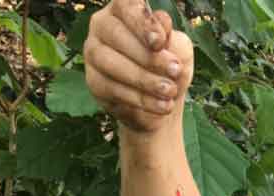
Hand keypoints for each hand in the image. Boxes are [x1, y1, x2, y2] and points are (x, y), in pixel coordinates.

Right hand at [84, 0, 193, 132]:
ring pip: (110, 62)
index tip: (160, 42)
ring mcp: (93, 52)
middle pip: (116, 34)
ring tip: (170, 91)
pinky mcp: (93, 81)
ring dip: (144, 79)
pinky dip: (140, 99)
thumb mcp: (180, 50)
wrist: (163, 102)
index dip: (141, 22)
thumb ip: (172, 38)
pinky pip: (111, 88)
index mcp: (124, 10)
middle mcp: (102, 26)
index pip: (126, 5)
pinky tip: (161, 106)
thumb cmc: (170, 67)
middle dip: (148, 56)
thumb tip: (162, 23)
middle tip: (175, 71)